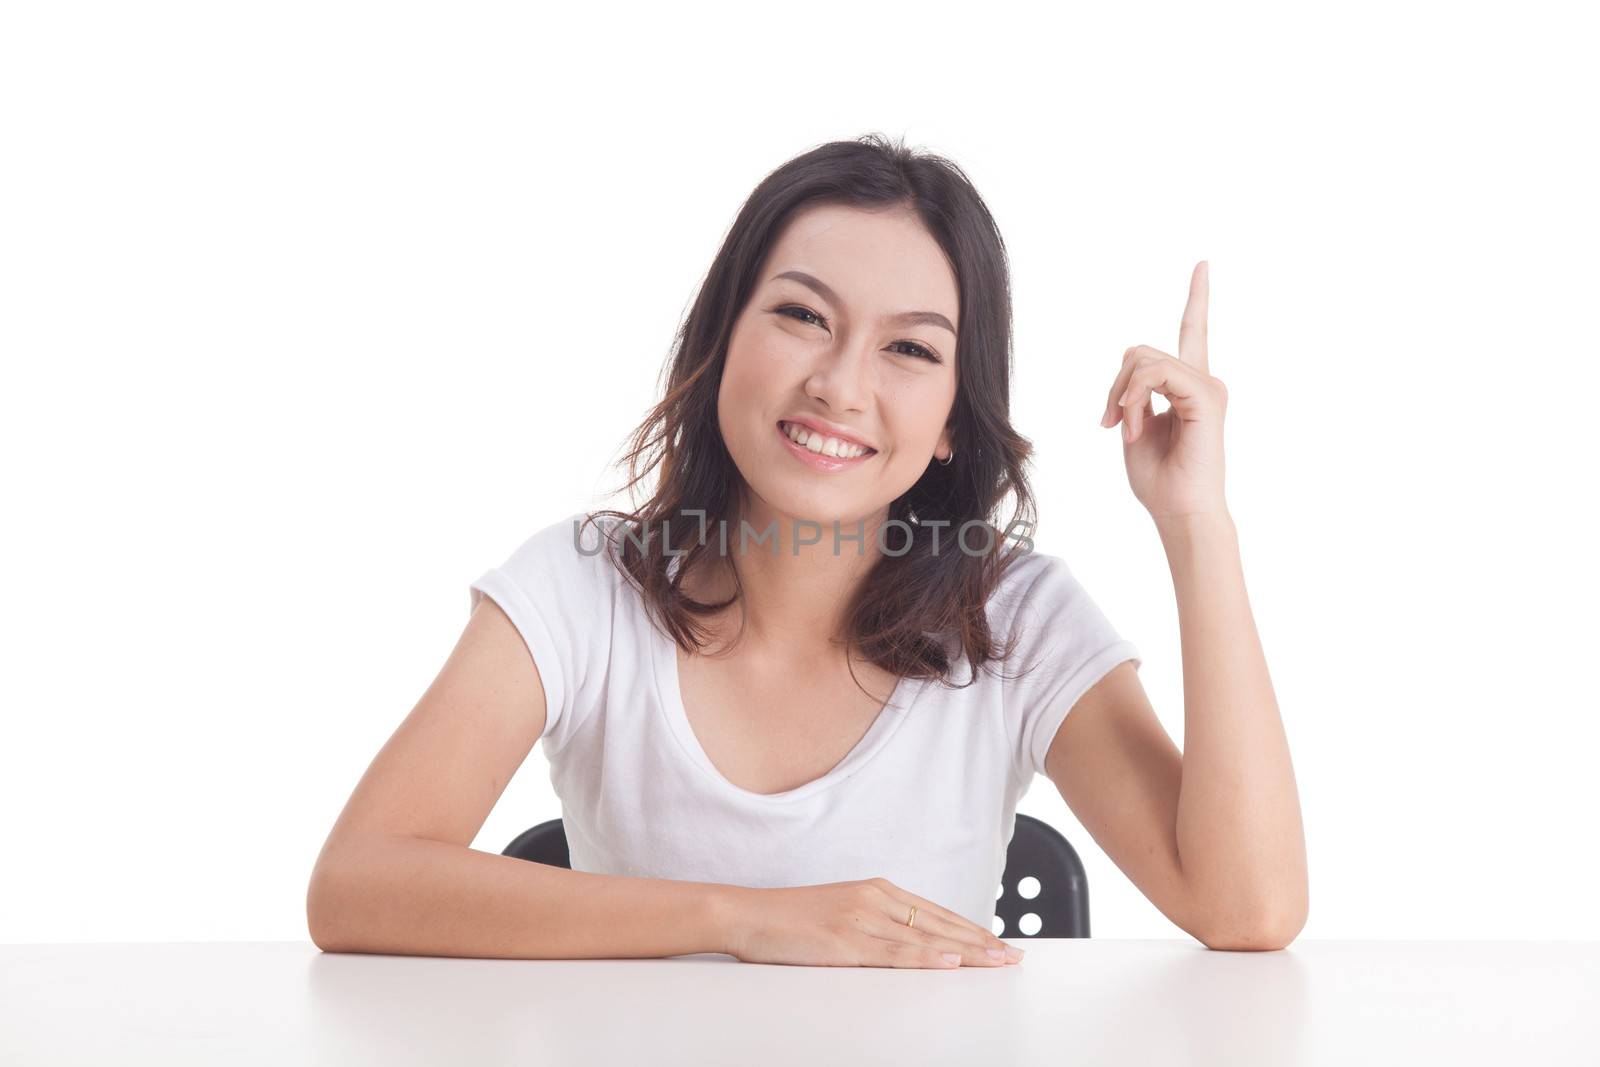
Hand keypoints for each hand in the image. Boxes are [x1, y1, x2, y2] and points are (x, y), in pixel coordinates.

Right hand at [721, 877, 1024, 968]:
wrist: (746, 913)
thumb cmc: (789, 919)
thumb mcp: (840, 914)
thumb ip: (875, 926)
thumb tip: (910, 945)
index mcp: (875, 891)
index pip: (936, 913)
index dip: (971, 929)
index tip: (999, 942)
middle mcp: (874, 899)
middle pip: (939, 923)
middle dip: (981, 941)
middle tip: (1014, 955)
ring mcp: (861, 918)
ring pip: (925, 938)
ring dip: (966, 951)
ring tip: (998, 961)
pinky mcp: (845, 941)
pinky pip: (894, 952)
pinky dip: (926, 958)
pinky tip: (951, 962)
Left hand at [1100, 261, 1229, 521]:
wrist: (1179, 512)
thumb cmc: (1159, 479)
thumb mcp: (1135, 426)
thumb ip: (1134, 394)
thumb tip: (1129, 380)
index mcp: (1189, 387)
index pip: (1192, 332)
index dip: (1197, 298)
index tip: (1203, 265)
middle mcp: (1204, 381)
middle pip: (1140, 352)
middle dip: (1115, 385)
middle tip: (1110, 423)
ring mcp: (1208, 387)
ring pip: (1143, 361)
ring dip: (1121, 397)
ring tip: (1125, 431)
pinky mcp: (1205, 397)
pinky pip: (1154, 375)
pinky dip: (1132, 400)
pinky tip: (1131, 429)